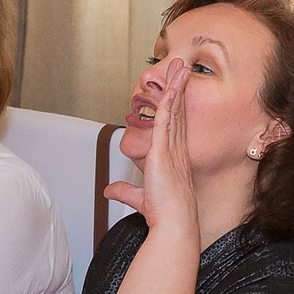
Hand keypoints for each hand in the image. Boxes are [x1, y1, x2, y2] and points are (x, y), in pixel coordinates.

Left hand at [104, 64, 199, 241]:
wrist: (174, 225)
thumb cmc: (164, 215)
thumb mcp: (139, 198)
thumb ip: (125, 191)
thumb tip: (110, 190)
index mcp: (174, 160)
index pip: (176, 126)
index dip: (177, 106)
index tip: (177, 89)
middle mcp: (178, 151)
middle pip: (179, 112)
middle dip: (180, 89)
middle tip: (182, 69)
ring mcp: (172, 150)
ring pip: (175, 111)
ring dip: (177, 87)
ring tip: (180, 67)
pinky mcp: (164, 152)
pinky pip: (168, 121)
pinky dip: (169, 102)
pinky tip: (170, 87)